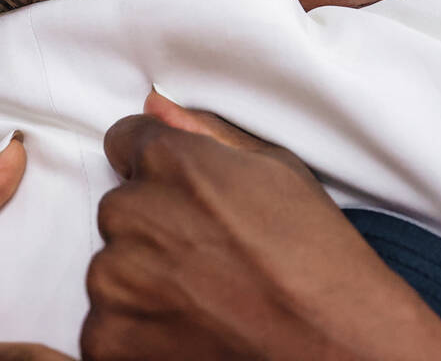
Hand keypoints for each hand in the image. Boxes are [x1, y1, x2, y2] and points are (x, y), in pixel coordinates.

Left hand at [81, 91, 440, 360]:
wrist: (335, 347)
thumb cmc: (317, 259)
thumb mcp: (280, 172)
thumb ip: (208, 133)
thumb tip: (154, 104)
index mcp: (172, 162)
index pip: (125, 141)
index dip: (160, 170)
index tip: (188, 200)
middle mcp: (134, 213)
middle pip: (120, 208)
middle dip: (153, 227)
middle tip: (210, 259)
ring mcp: (116, 282)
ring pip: (111, 269)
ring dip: (143, 283)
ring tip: (206, 300)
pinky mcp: (108, 341)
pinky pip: (104, 327)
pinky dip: (137, 334)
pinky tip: (190, 333)